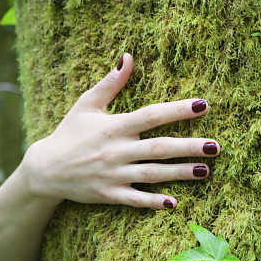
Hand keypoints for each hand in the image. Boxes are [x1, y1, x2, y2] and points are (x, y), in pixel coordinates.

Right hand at [21, 53, 217, 209]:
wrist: (44, 170)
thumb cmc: (70, 133)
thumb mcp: (86, 104)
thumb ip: (110, 83)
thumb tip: (128, 56)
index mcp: (114, 126)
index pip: (151, 116)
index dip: (177, 110)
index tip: (203, 105)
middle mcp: (116, 151)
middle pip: (159, 148)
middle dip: (188, 147)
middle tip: (215, 146)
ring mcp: (113, 175)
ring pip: (152, 174)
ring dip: (180, 173)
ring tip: (206, 170)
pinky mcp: (109, 195)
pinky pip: (135, 200)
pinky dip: (153, 202)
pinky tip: (174, 204)